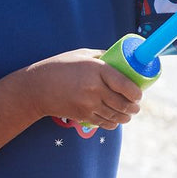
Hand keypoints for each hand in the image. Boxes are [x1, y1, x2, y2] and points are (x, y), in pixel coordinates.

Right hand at [24, 48, 142, 129]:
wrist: (37, 88)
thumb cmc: (60, 67)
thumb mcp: (82, 54)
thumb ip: (102, 56)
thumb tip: (121, 58)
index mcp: (97, 70)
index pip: (125, 85)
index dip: (136, 93)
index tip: (139, 94)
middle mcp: (94, 89)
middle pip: (123, 103)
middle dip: (134, 107)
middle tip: (136, 105)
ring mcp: (88, 105)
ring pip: (116, 116)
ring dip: (126, 116)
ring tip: (129, 113)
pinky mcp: (83, 116)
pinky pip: (104, 123)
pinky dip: (113, 122)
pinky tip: (115, 118)